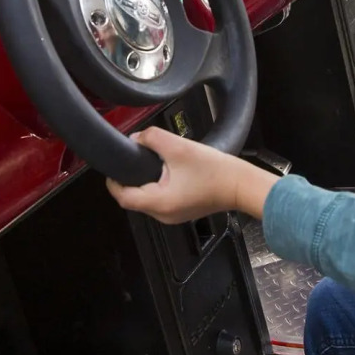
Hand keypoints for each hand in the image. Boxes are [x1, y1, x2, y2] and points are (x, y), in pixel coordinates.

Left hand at [106, 128, 277, 223]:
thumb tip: (136, 138)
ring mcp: (173, 216)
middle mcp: (164, 215)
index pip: (123, 197)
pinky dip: (159, 186)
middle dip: (131, 178)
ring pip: (148, 199)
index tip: (113, 167)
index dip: (113, 181)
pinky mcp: (182, 211)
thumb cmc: (216, 171)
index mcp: (159, 203)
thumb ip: (152, 138)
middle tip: (137, 158)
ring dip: (146, 181)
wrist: (241, 184)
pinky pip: (161, 199)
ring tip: (156, 163)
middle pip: (134, 198)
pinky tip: (169, 172)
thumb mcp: (178, 147)